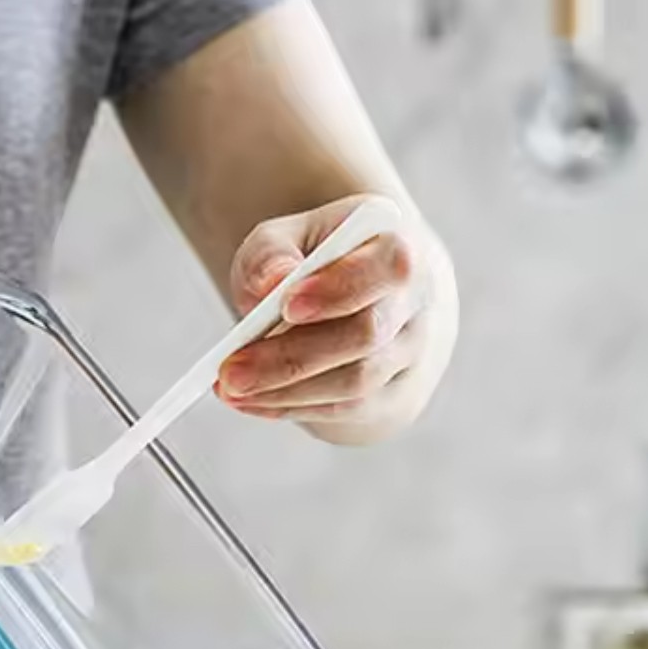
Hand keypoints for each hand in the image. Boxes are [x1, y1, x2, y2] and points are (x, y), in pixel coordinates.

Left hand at [215, 195, 456, 442]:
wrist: (354, 298)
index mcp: (397, 245)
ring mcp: (411, 352)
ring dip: (286, 391)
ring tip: (230, 389)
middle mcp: (417, 301)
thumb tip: (272, 283)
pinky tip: (251, 402)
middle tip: (231, 369)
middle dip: (292, 357)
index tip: (287, 305)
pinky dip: (291, 407)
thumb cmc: (312, 264)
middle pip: (367, 335)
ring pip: (356, 383)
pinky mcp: (394, 394)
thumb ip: (271, 253)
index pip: (389, 267)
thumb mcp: (283, 239)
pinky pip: (346, 409)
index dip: (340, 288)